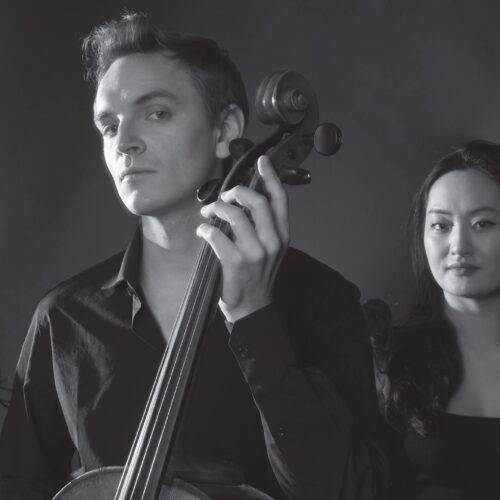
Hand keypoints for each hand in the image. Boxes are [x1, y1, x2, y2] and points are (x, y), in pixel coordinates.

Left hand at [196, 155, 289, 322]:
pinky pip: (216, 234)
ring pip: (235, 215)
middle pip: (257, 201)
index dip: (271, 177)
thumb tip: (246, 198)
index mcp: (282, 235)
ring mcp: (255, 252)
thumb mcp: (270, 249)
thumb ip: (264, 225)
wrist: (253, 307)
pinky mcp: (236, 262)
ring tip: (208, 212)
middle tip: (225, 195)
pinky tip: (203, 230)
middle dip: (237, 192)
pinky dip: (205, 228)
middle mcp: (272, 241)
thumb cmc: (258, 275)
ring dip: (217, 208)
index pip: (280, 200)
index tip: (262, 162)